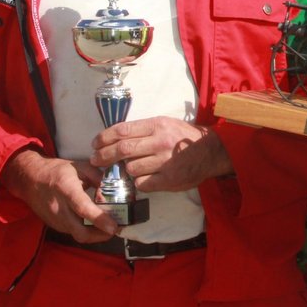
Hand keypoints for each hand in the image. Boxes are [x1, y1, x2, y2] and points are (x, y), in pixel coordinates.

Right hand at [3, 148, 116, 239]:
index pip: (83, 209)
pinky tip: (95, 223)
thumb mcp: (80, 166)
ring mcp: (55, 219)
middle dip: (101, 235)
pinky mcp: (54, 225)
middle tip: (116, 228)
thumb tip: (114, 189)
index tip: (114, 227)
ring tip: (109, 226)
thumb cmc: (57, 170)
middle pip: (80, 232)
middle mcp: (59, 208)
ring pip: (78, 235)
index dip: (99, 219)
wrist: (30, 179)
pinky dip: (86, 231)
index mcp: (66, 189)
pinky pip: (73, 232)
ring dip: (95, 234)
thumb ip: (98, 177)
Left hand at [91, 117, 232, 192]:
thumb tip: (114, 138)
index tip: (95, 144)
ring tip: (130, 168)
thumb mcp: (165, 124)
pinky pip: (142, 183)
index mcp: (157, 125)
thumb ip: (142, 130)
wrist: (211, 151)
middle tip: (95, 159)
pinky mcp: (170, 179)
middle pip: (122, 150)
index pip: (122, 130)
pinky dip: (139, 181)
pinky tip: (144, 177)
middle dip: (104, 156)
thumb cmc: (183, 137)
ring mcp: (165, 162)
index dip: (104, 138)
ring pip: (131, 168)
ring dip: (126, 170)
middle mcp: (160, 142)